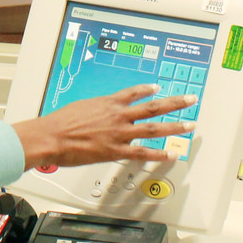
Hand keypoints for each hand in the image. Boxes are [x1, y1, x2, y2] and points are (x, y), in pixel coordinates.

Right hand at [11, 85, 197, 167]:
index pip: (133, 93)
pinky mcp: (116, 151)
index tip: (158, 88)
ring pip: (154, 128)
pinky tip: (171, 154)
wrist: (52, 136)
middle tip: (190, 100)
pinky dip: (158, 154)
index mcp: (108, 103)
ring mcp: (120, 133)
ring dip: (174, 126)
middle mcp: (118, 115)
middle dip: (174, 103)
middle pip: (153, 107)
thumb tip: (95, 114)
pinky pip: (142, 153)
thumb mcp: (80, 108)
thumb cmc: (60, 123)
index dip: (147, 90)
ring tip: (190, 125)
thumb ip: (94, 111)